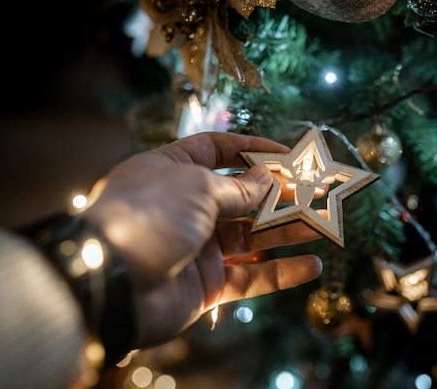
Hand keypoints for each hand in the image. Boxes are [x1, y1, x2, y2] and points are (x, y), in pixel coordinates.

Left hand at [83, 132, 322, 347]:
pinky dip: (282, 272)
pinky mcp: (206, 285)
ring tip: (324, 226)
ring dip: (289, 231)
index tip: (288, 155)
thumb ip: (238, 187)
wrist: (111, 287)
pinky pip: (251, 276)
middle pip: (242, 196)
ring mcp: (197, 247)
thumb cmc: (148, 218)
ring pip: (252, 236)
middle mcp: (185, 207)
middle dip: (280, 193)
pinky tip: (313, 266)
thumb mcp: (196, 188)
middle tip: (317, 192)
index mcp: (172, 170)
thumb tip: (267, 178)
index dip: (252, 149)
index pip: (216, 149)